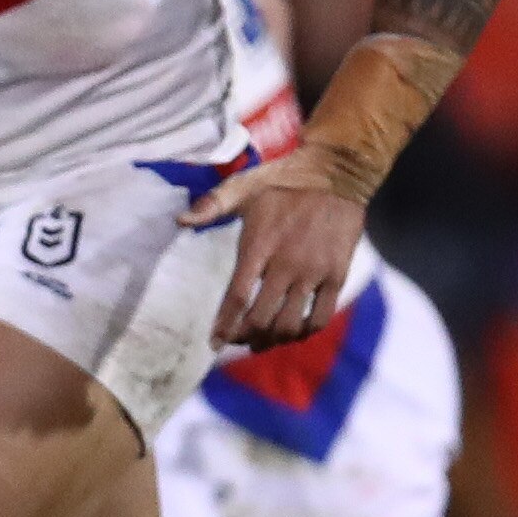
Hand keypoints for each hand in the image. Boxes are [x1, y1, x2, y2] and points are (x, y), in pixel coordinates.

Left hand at [183, 155, 367, 344]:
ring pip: (290, 322)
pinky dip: (306, 331)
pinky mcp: (337, 274)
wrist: (336, 174)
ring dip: (273, 339)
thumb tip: (180, 220)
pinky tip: (294, 332)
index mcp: (258, 246)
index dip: (224, 324)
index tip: (215, 342)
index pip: (236, 296)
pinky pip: (322, 315)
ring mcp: (313, 272)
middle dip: (246, 336)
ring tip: (262, 341)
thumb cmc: (283, 181)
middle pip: (261, 318)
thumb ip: (211, 206)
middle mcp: (285, 264)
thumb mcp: (242, 187)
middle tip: (238, 340)